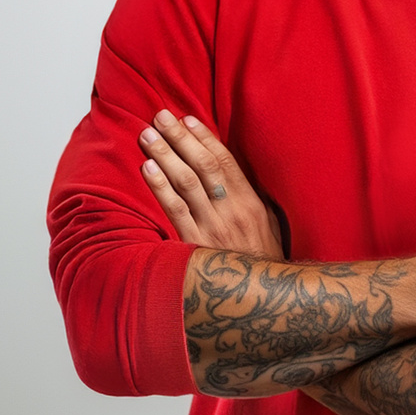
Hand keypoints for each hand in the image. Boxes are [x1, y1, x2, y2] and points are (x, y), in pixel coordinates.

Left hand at [139, 110, 283, 259]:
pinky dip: (160, 188)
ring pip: (186, 183)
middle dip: (179, 138)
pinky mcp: (195, 245)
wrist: (262, 298)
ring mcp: (213, 227)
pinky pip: (175, 211)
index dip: (204, 138)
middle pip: (202, 165)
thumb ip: (251, 196)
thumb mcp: (268, 222)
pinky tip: (147, 169)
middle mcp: (232, 210)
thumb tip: (231, 171)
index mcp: (251, 202)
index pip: (225, 161)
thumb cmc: (262, 259)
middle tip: (160, 116)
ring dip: (165, 155)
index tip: (187, 118)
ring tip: (148, 135)